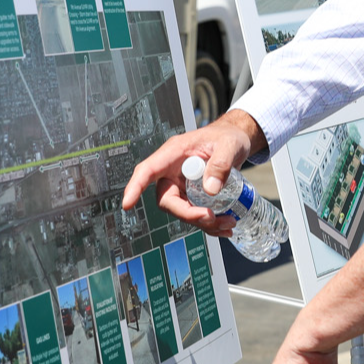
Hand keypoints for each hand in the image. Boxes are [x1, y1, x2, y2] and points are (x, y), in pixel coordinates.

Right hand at [119, 110, 262, 234]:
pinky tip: (225, 227)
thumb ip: (221, 163)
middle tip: (211, 217)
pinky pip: (194, 214)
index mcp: (174, 154)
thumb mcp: (229, 144)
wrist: (236, 142)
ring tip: (228, 223)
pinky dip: (209, 224)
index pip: (148, 170)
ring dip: (202, 222)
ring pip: (182, 211)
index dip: (135, 187)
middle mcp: (173, 172)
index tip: (127, 203)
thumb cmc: (227, 137)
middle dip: (187, 214)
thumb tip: (210, 190)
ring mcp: (182, 186)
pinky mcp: (193, 196)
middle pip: (168, 200)